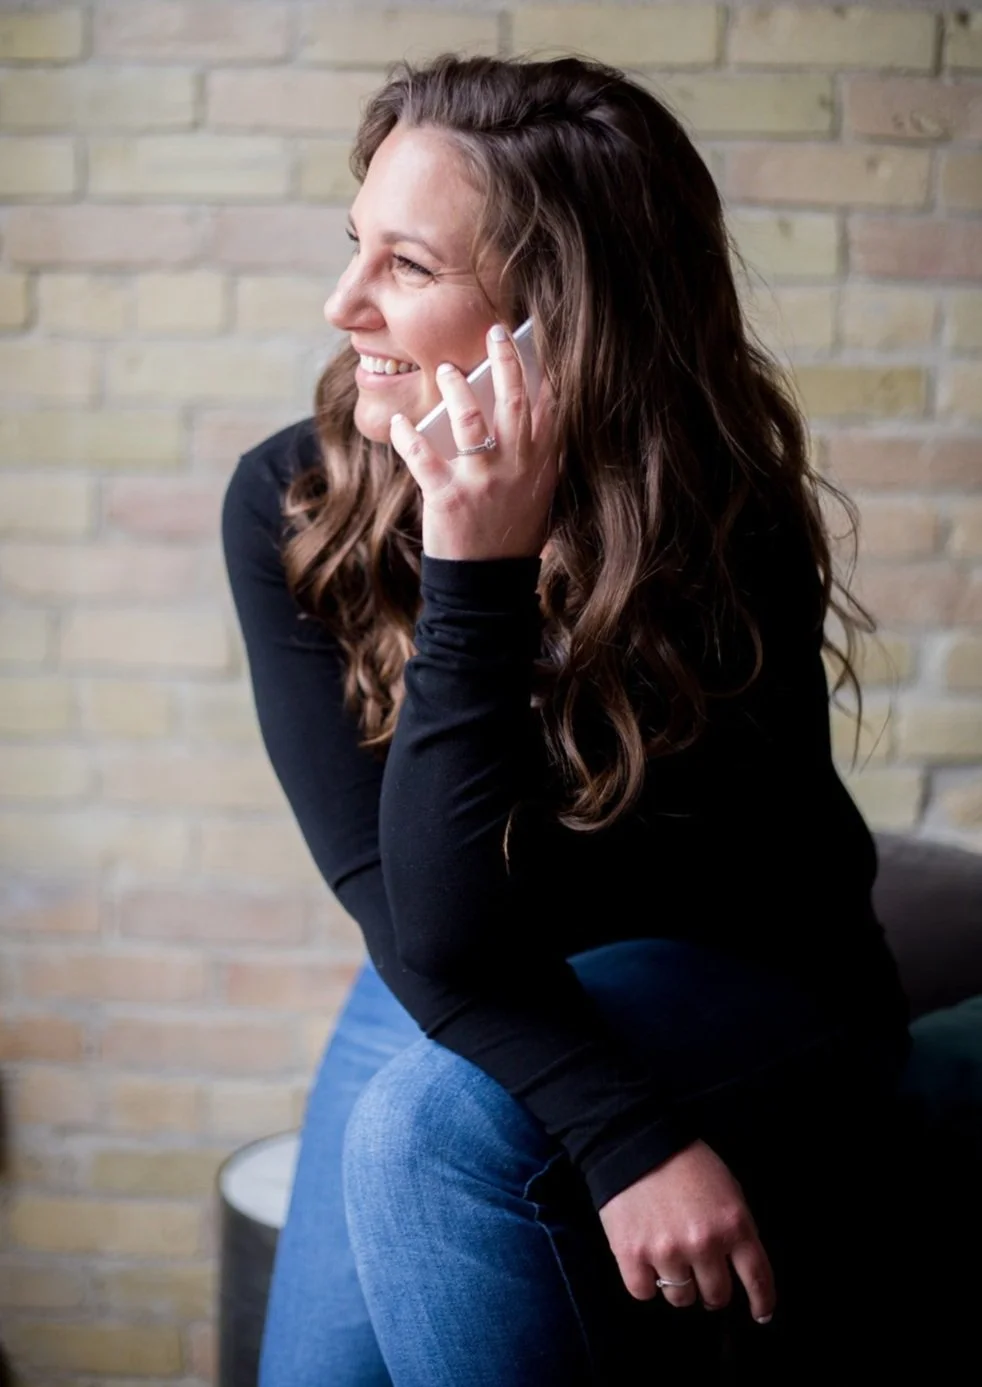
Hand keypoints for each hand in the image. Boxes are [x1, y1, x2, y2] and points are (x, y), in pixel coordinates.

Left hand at [389, 324, 559, 560]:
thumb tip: (525, 412)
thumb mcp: (537, 498)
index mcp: (541, 467)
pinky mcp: (448, 497)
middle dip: (504, 361)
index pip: (551, 409)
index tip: (538, 343)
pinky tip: (399, 422)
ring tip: (444, 370)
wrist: (487, 587)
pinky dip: (407, 437)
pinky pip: (423, 457)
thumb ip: (535, 459)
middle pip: (512, 401)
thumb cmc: (511, 538)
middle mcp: (515, 468)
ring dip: (455, 389)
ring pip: (469, 420)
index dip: (544, 372)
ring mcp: (482, 482)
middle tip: (494, 331)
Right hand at [597, 1139, 776, 1323]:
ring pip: (681, 1298)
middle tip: (702, 1274)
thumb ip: (736, 1229)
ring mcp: (667, 1251)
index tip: (761, 1313)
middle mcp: (704, 1243)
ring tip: (670, 1260)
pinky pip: (644, 1292)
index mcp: (733, 1224)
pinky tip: (646, 1261)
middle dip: (712, 1290)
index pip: (758, 1279)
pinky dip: (646, 1282)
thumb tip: (741, 1268)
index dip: (762, 1302)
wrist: (634, 1141)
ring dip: (679, 1285)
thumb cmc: (685, 1162)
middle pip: (716, 1296)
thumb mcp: (727, 1189)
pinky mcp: (632, 1254)